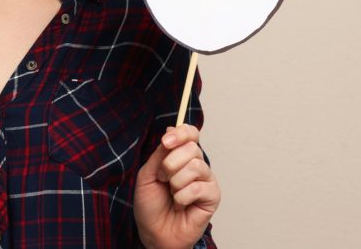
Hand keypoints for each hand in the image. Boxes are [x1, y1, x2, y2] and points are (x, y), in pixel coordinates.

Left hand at [134, 124, 219, 248]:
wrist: (153, 232)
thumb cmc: (150, 205)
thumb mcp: (148, 174)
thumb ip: (160, 154)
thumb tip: (171, 128)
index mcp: (181, 156)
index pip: (190, 133)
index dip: (181, 133)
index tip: (166, 142)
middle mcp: (196, 165)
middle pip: (192, 147)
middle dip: (170, 164)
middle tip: (163, 179)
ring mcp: (206, 180)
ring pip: (196, 166)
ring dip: (176, 182)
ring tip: (172, 194)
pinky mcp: (212, 196)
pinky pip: (198, 187)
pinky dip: (182, 197)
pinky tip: (180, 205)